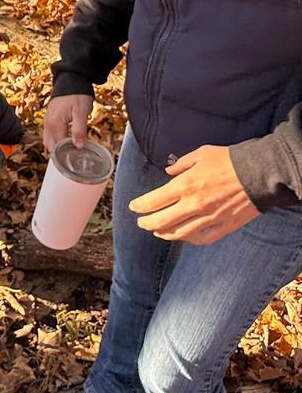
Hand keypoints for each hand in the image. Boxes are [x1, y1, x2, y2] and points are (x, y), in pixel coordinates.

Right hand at [42, 94, 93, 152]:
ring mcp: (47, 122)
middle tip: (74, 155)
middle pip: (51, 147)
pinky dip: (56, 140)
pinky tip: (66, 140)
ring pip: (48, 142)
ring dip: (58, 147)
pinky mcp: (49, 119)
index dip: (67, 155)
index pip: (57, 148)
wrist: (71, 80)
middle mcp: (48, 125)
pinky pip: (49, 135)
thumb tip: (79, 146)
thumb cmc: (77, 94)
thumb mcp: (81, 112)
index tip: (77, 157)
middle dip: (61, 154)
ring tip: (71, 149)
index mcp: (54, 125)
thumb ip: (79, 130)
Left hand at [129, 144, 258, 244]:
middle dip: (147, 223)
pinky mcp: (222, 226)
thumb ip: (181, 164)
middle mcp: (193, 205)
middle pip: (161, 221)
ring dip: (163, 233)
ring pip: (178, 233)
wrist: (259, 173)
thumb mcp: (201, 154)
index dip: (140, 206)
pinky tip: (181, 236)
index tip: (133, 207)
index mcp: (185, 185)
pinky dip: (187, 239)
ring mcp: (208, 218)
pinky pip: (200, 238)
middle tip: (141, 222)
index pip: (153, 201)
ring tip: (156, 231)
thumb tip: (169, 171)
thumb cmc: (229, 160)